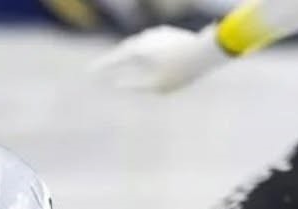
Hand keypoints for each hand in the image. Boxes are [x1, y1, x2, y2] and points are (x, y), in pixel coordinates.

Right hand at [88, 24, 230, 93]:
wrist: (208, 52)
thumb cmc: (181, 72)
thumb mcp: (154, 86)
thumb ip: (134, 84)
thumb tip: (118, 82)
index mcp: (138, 49)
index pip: (114, 59)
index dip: (101, 66)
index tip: (89, 72)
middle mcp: (146, 38)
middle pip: (126, 49)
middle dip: (116, 58)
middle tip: (104, 65)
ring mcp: (160, 34)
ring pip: (140, 43)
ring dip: (132, 52)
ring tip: (125, 58)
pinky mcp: (173, 34)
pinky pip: (154, 43)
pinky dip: (148, 50)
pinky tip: (148, 53)